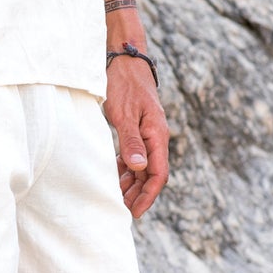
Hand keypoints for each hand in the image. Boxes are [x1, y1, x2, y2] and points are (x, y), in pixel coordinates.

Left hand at [104, 52, 168, 217]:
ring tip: (116, 197)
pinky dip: (125, 168)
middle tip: (120, 209)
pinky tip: (114, 176)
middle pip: (152, 174)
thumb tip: (138, 168)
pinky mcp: (138, 129)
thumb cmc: (124, 84)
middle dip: (138, 194)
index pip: (158, 174)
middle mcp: (156, 137)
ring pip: (143, 166)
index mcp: (158, 135)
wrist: (124, 60)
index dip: (147, 195)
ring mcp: (148, 133)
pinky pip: (135, 155)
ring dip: (131, 183)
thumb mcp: (124, 113)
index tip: (134, 212)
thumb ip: (131, 141)